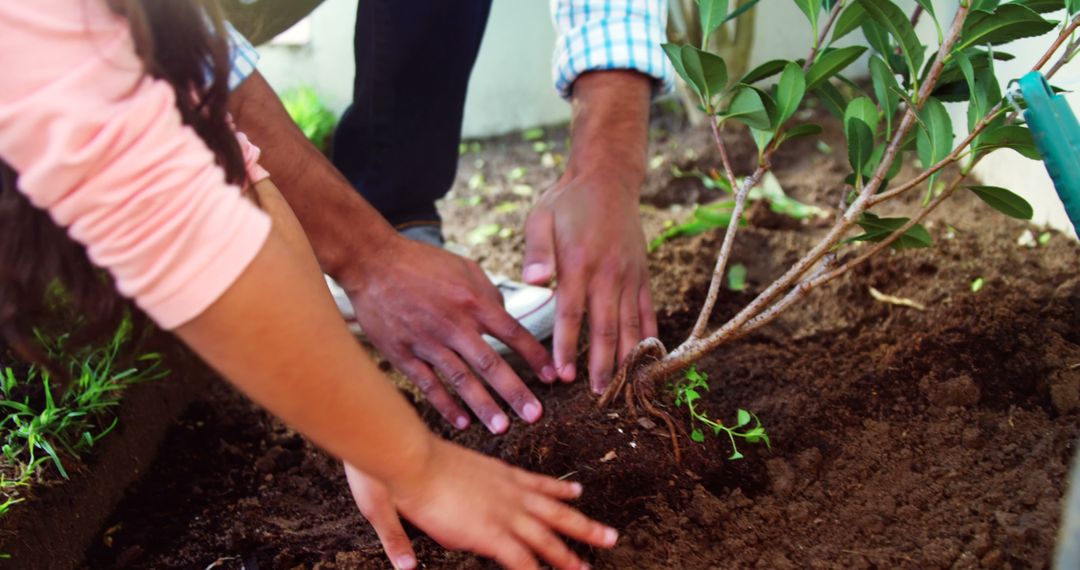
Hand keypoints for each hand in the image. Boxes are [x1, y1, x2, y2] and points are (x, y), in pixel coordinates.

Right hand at [345, 235, 557, 432]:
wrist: (372, 262)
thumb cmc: (422, 263)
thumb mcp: (463, 267)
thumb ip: (489, 294)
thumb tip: (507, 318)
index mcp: (472, 301)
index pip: (513, 332)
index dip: (535, 357)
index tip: (553, 378)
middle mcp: (453, 324)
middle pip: (490, 364)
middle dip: (515, 392)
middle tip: (534, 416)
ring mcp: (426, 341)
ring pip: (460, 380)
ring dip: (483, 406)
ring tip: (502, 428)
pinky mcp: (403, 353)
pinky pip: (428, 385)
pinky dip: (445, 405)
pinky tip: (462, 423)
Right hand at [347, 440, 616, 569]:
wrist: (415, 461)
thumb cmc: (420, 462)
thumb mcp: (454, 468)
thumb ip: (467, 485)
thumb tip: (463, 496)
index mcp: (502, 474)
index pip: (539, 483)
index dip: (561, 489)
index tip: (579, 490)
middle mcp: (512, 493)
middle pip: (558, 512)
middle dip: (585, 527)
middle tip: (610, 535)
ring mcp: (506, 514)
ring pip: (549, 540)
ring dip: (570, 557)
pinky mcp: (493, 534)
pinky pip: (524, 562)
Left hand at [522, 70, 656, 393]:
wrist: (607, 178)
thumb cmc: (566, 201)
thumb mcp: (540, 217)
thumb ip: (536, 251)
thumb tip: (530, 282)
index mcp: (579, 263)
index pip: (571, 314)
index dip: (567, 346)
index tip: (563, 375)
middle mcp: (607, 273)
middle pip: (605, 327)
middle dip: (601, 364)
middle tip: (597, 395)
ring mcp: (629, 275)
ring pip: (629, 324)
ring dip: (626, 357)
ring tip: (622, 387)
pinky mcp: (642, 274)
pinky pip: (647, 309)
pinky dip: (649, 335)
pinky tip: (648, 358)